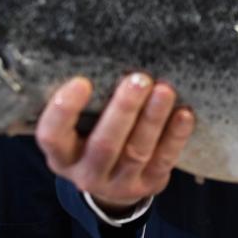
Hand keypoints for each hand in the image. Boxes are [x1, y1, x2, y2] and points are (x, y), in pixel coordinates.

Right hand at [36, 74, 194, 213]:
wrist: (114, 184)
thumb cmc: (92, 138)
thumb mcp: (78, 128)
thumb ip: (85, 104)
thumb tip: (104, 53)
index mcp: (62, 155)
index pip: (52, 136)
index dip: (63, 111)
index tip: (81, 81)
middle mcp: (87, 174)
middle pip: (104, 144)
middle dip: (123, 109)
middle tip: (138, 79)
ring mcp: (119, 183)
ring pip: (137, 151)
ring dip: (153, 119)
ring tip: (164, 89)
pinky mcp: (149, 185)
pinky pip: (164, 160)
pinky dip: (175, 136)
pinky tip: (184, 114)